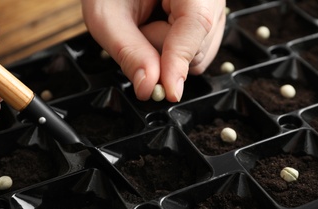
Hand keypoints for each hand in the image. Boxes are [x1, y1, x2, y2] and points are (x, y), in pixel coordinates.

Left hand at [81, 0, 225, 101]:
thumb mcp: (106, 15)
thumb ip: (128, 52)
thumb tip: (148, 87)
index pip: (196, 23)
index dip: (181, 60)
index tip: (170, 91)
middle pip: (197, 47)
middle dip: (162, 53)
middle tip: (139, 30)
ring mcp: (211, 8)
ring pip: (197, 55)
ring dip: (165, 52)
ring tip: (147, 25)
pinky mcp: (206, 21)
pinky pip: (194, 51)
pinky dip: (170, 50)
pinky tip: (158, 28)